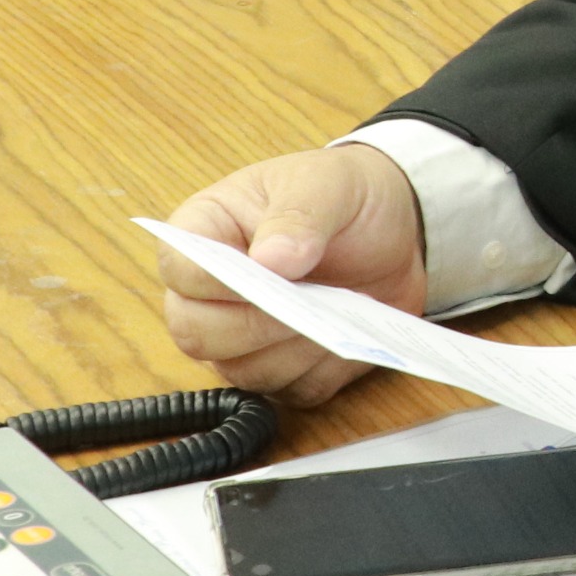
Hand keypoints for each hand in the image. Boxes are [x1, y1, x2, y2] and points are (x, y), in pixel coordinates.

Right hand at [156, 144, 427, 405]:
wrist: (396, 227)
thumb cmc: (344, 196)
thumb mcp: (327, 185)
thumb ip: (297, 216)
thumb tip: (270, 260)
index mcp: (206, 231)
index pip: (180, 268)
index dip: (211, 280)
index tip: (263, 273)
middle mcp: (213, 292)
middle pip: (196, 333)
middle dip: (252, 326)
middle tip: (304, 304)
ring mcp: (245, 336)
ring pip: (245, 372)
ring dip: (293, 350)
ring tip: (335, 314)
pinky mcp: (287, 367)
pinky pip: (294, 391)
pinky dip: (323, 370)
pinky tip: (348, 335)